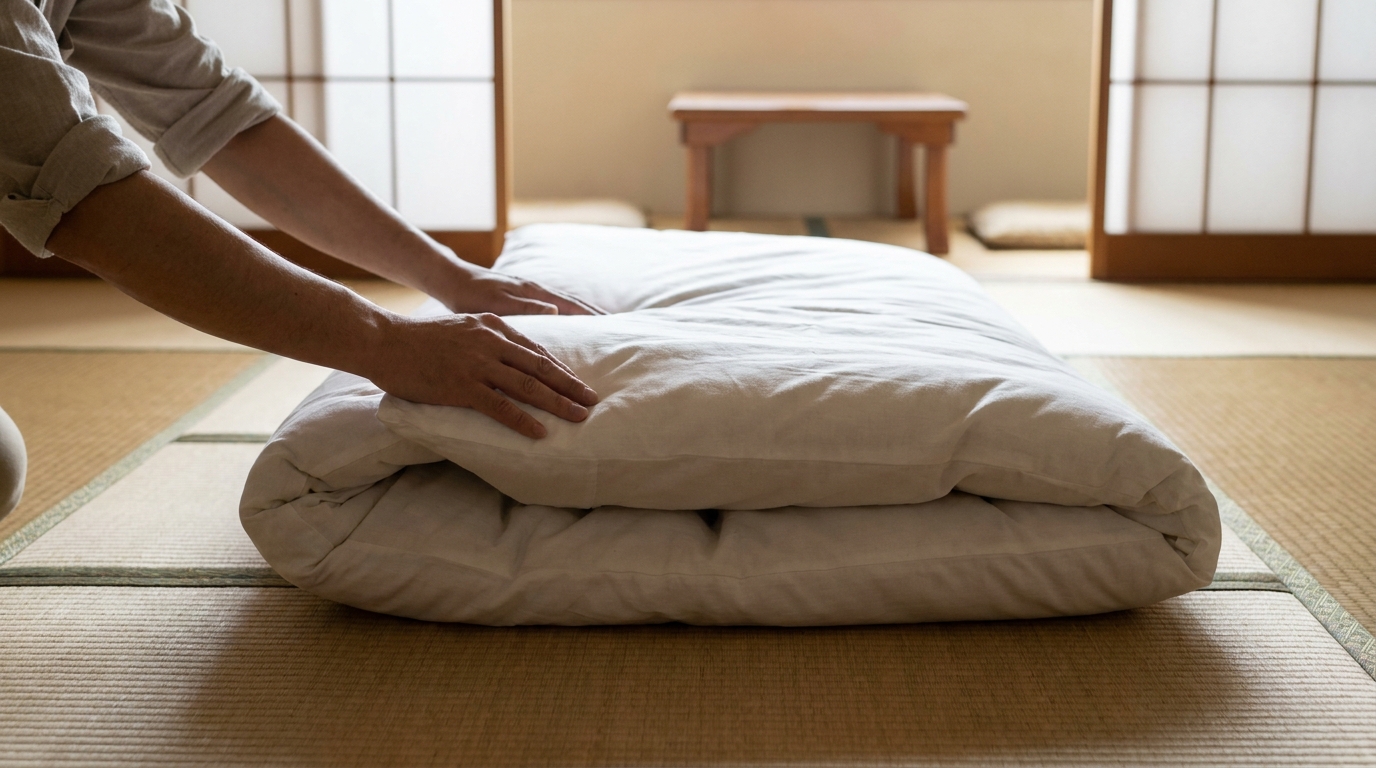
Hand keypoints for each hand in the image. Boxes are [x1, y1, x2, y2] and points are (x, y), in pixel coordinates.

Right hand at [368, 313, 598, 438]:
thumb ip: (488, 339)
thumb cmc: (420, 339)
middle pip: (540, 368)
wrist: (384, 341)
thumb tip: (511, 360)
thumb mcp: (462, 328)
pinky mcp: (462, 386)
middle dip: (570, 386)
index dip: (561, 369)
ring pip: (528, 387)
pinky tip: (540, 433)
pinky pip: (500, 406)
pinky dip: (523, 421)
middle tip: (592, 401)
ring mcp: (477, 364)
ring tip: (579, 418)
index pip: (536, 351)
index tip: (579, 384)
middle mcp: (490, 342)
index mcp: (493, 326)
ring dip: (557, 404)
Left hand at [437, 268, 604, 316]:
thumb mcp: (497, 304)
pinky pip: (554, 306)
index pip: (572, 305)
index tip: (613, 327)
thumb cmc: (470, 295)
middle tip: (618, 328)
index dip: (593, 316)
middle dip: (596, 315)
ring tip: (602, 326)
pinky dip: (568, 313)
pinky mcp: (524, 297)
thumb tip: (557, 311)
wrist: (451, 280)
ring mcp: (532, 292)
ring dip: (584, 314)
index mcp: (534, 292)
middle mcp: (537, 290)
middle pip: (574, 303)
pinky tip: (570, 323)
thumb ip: (527, 308)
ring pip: (565, 304)